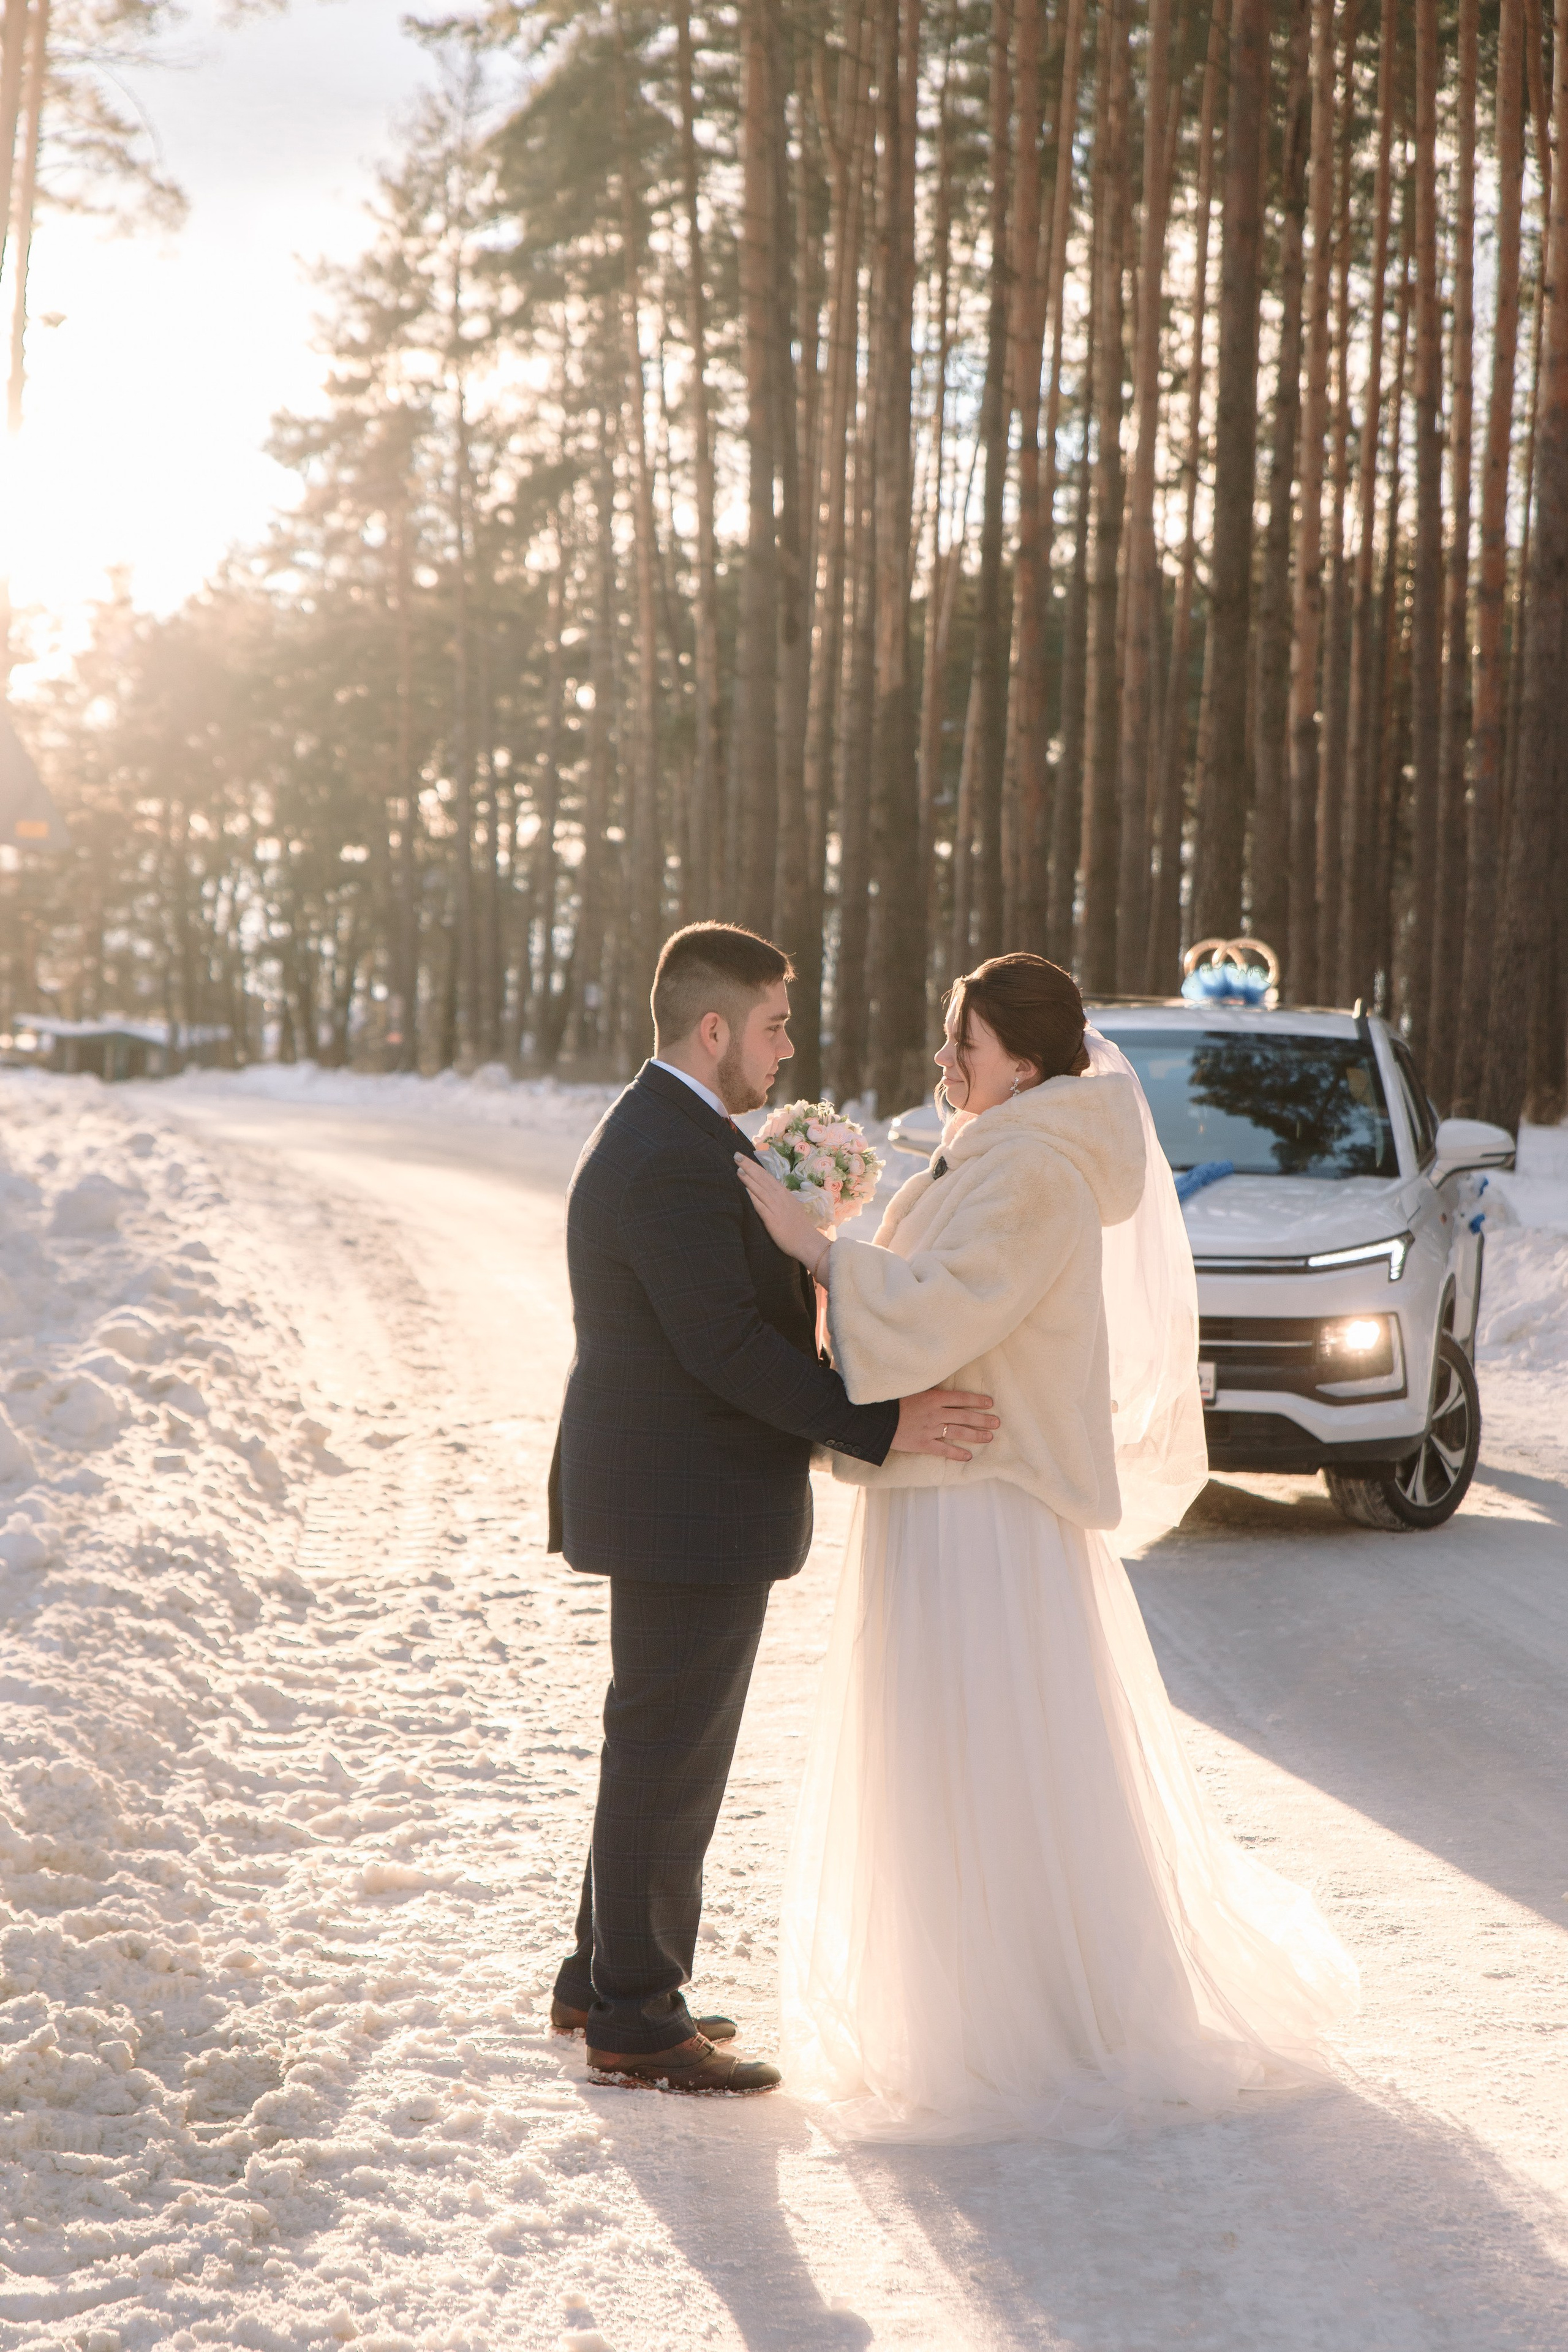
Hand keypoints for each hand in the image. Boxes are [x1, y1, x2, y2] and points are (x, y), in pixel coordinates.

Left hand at [735, 1152, 831, 1276]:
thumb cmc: (799, 1227)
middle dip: (749, 1166)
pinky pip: (760, 1205)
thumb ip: (781, 1200)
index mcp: (784, 1194)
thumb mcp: (791, 1207)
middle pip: (762, 1178)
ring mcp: (776, 1207)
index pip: (768, 1177)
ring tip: (738, 1167)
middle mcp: (780, 1197)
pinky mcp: (772, 1219)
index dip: (756, 1167)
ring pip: (760, 1189)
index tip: (745, 1158)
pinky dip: (752, 1196)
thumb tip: (770, 1193)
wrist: (807, 1242)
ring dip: (749, 1178)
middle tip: (736, 1155)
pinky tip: (744, 1189)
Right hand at [890, 1386, 998, 1462]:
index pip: (961, 1398)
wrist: (876, 1420)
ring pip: (958, 1432)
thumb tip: (943, 1386)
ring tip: (989, 1437)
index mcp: (933, 1397)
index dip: (977, 1400)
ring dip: (976, 1435)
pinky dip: (957, 1453)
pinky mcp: (923, 1444)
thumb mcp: (913, 1389)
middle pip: (965, 1415)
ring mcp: (930, 1429)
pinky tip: (968, 1456)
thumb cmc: (893, 1402)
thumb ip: (929, 1390)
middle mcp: (935, 1413)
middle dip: (983, 1419)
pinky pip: (944, 1450)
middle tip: (996, 1422)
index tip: (989, 1403)